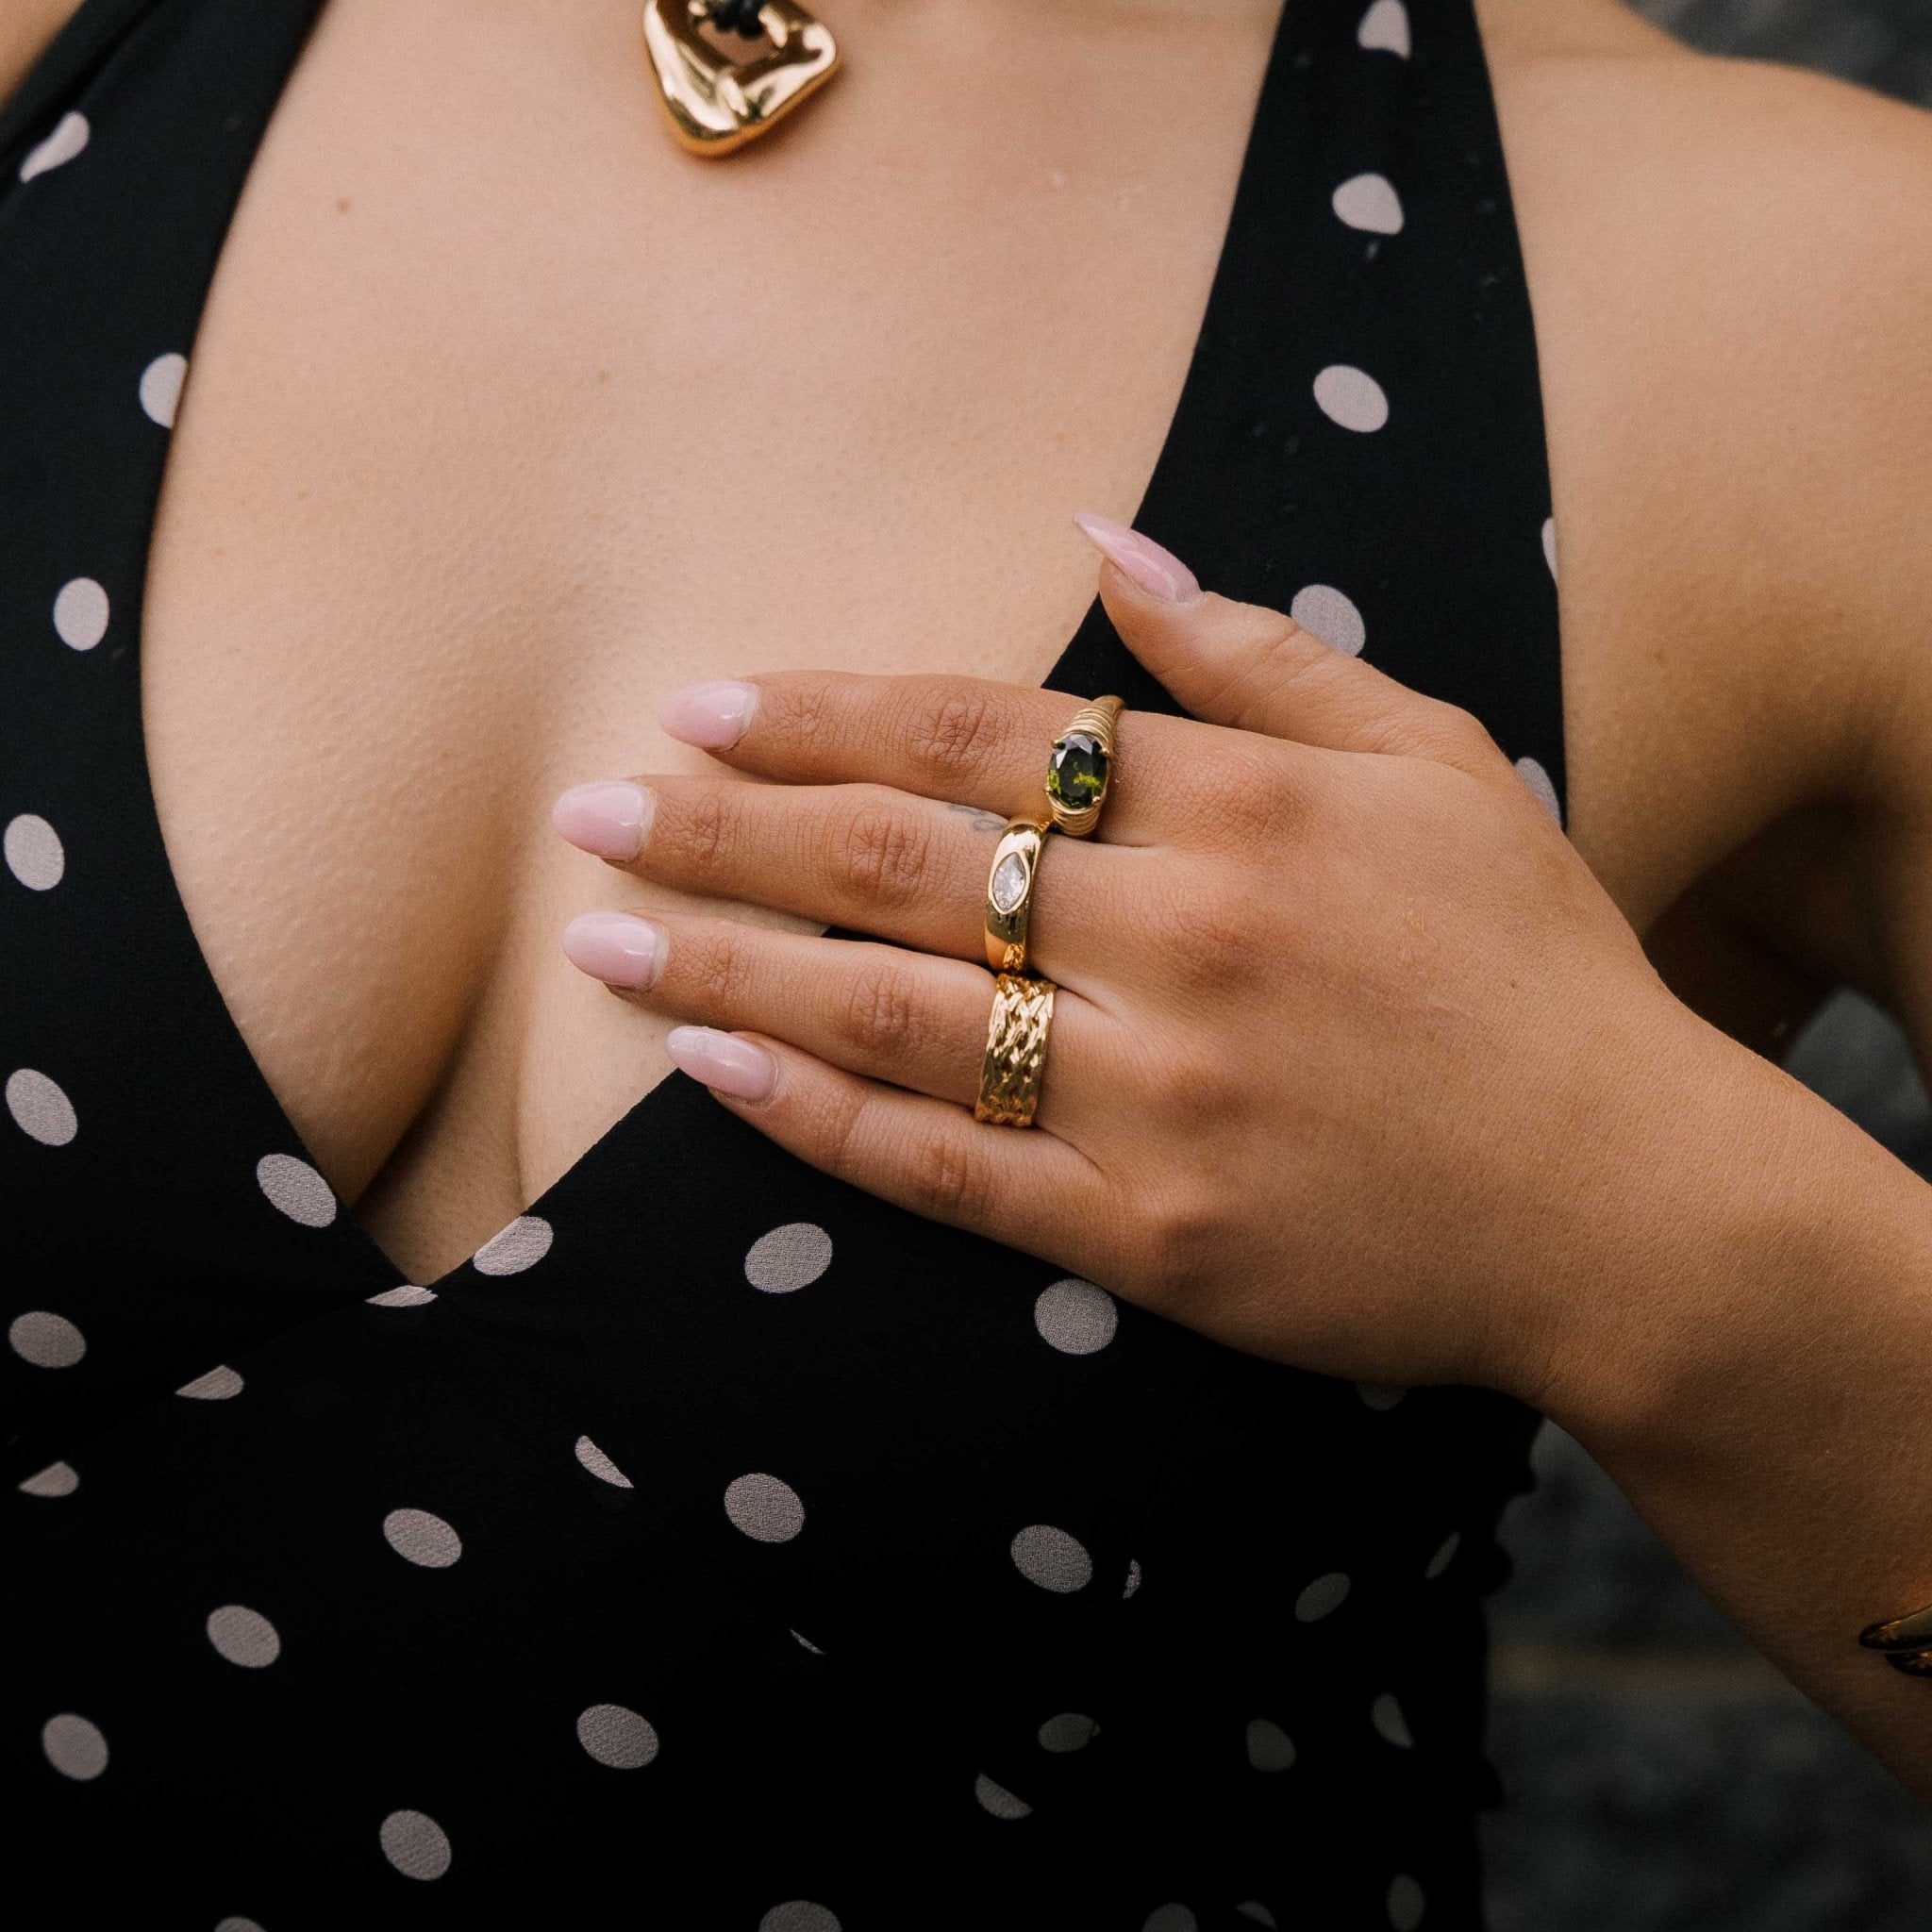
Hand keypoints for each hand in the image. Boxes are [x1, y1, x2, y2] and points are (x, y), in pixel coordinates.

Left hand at [551, 514, 1710, 1408]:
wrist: (1626, 1201)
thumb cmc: (1531, 965)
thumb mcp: (1436, 762)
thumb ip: (1259, 654)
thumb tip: (1100, 547)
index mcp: (1243, 808)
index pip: (979, 735)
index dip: (821, 716)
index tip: (701, 708)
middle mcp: (1182, 939)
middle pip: (897, 863)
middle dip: (725, 825)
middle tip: (591, 806)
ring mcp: (1158, 1099)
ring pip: (887, 1013)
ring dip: (723, 961)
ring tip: (596, 931)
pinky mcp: (1146, 1238)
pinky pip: (942, 1170)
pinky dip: (812, 1118)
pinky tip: (707, 1067)